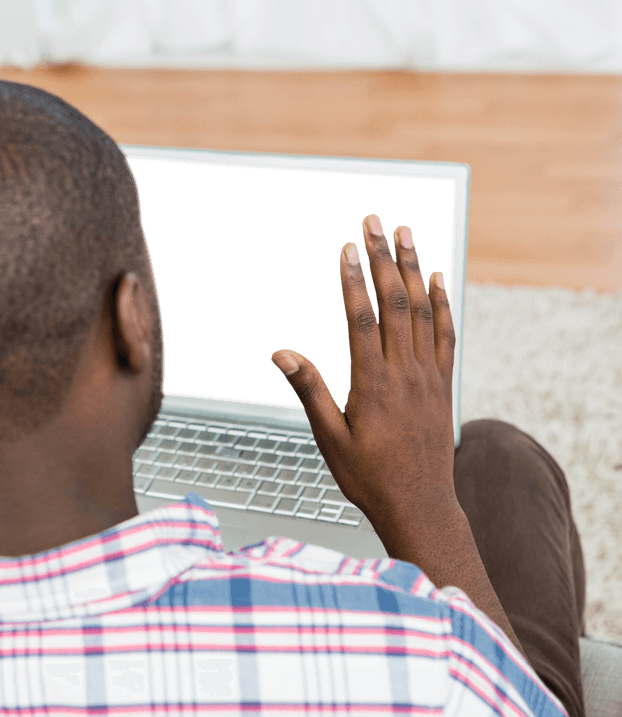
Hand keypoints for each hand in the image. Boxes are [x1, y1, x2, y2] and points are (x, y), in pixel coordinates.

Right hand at [270, 214, 457, 527]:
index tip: (346, 248)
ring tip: (408, 233)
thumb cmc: (368, 477)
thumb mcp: (328, 438)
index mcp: (373, 385)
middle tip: (375, 222)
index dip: (354, 280)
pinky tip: (439, 278)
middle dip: (384, 257)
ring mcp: (429, 376)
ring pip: (424, 310)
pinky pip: (445, 333)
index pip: (362, 319)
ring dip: (416, 267)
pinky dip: (443, 301)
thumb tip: (283, 353)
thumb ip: (309, 390)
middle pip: (397, 302)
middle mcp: (405, 374)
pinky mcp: (443, 384)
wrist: (420, 506)